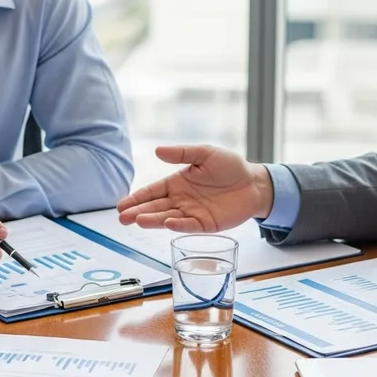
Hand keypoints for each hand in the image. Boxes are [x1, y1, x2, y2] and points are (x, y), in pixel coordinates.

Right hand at [117, 145, 272, 232]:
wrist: (254, 183)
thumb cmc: (230, 166)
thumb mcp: (205, 153)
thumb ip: (182, 153)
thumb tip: (157, 150)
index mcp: (177, 183)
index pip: (152, 192)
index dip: (137, 198)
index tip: (121, 204)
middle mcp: (180, 200)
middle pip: (155, 207)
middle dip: (137, 212)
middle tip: (121, 218)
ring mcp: (192, 213)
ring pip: (167, 218)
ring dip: (153, 220)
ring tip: (137, 221)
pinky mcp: (205, 224)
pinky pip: (188, 225)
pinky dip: (177, 225)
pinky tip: (167, 223)